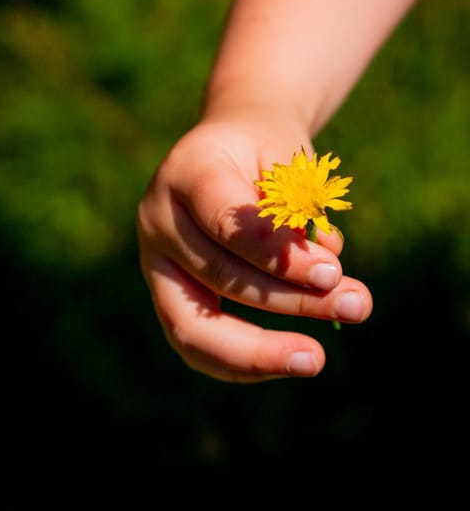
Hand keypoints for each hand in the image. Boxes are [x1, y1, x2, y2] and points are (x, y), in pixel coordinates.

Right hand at [137, 112, 372, 382]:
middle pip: (218, 276)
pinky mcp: (165, 293)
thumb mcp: (286, 160)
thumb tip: (326, 275)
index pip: (226, 223)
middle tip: (356, 306)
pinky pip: (194, 343)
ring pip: (195, 324)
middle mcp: (158, 219)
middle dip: (290, 301)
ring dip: (262, 349)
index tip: (333, 273)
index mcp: (185, 172)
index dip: (278, 255)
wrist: (225, 148)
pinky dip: (241, 362)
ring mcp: (154, 261)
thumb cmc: (263, 151)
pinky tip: (287, 362)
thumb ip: (301, 212)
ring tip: (316, 359)